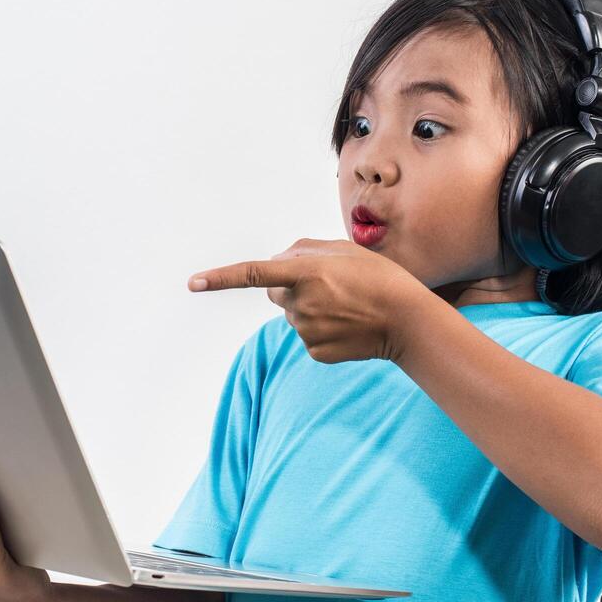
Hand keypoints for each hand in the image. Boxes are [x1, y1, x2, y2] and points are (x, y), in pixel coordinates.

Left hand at [186, 237, 428, 363]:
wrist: (408, 321)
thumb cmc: (378, 278)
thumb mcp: (343, 250)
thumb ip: (303, 249)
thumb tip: (277, 260)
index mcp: (306, 273)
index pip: (253, 274)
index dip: (221, 278)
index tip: (193, 283)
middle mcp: (301, 304)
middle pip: (275, 292)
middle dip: (291, 286)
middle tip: (330, 284)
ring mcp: (307, 331)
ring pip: (293, 315)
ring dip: (311, 307)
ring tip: (347, 304)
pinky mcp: (315, 352)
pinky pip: (307, 335)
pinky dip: (323, 329)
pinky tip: (348, 325)